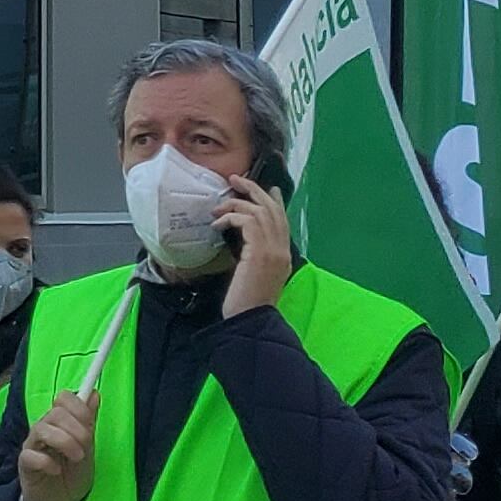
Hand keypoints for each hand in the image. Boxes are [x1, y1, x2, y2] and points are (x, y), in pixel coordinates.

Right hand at [19, 388, 96, 500]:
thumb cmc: (72, 476)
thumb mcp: (88, 449)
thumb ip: (88, 422)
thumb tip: (94, 393)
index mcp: (60, 423)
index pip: (64, 398)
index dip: (79, 407)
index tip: (89, 424)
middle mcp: (44, 429)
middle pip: (55, 412)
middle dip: (76, 429)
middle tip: (85, 449)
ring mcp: (32, 446)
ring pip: (41, 429)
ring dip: (64, 442)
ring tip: (76, 458)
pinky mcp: (25, 464)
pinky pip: (30, 455)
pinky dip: (46, 461)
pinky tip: (56, 471)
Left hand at [214, 177, 293, 316]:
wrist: (251, 321)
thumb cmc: (247, 303)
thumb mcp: (254, 274)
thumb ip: (255, 256)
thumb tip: (244, 240)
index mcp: (283, 255)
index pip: (283, 221)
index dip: (274, 201)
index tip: (266, 188)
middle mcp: (281, 250)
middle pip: (273, 209)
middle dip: (254, 190)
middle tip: (235, 180)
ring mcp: (273, 250)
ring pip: (259, 210)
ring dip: (236, 203)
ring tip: (218, 207)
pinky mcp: (259, 252)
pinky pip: (247, 220)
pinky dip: (230, 217)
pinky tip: (217, 224)